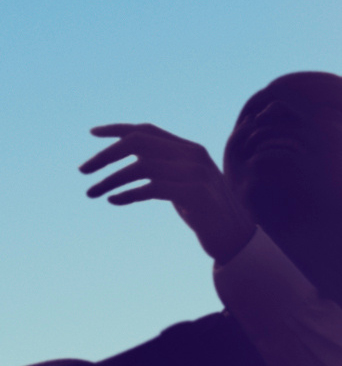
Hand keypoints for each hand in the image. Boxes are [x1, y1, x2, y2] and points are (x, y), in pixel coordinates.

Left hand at [79, 124, 256, 261]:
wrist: (234, 236)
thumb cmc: (204, 212)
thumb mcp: (183, 184)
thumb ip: (165, 169)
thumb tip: (130, 164)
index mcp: (190, 149)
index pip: (148, 130)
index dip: (118, 129)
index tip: (92, 133)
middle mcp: (194, 156)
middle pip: (140, 143)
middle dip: (106, 155)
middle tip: (83, 170)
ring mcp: (196, 174)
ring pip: (142, 166)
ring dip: (111, 179)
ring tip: (91, 193)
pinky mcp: (195, 194)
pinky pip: (152, 188)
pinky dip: (128, 194)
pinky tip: (114, 200)